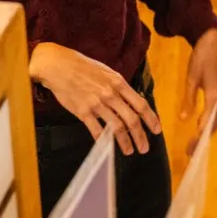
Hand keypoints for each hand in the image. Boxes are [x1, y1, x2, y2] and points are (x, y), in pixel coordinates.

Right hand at [30, 42, 160, 155]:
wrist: (59, 66)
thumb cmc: (83, 67)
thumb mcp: (106, 71)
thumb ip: (119, 86)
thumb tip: (131, 101)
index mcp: (118, 82)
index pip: (140, 104)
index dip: (151, 118)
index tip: (157, 129)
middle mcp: (110, 93)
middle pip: (132, 119)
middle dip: (141, 136)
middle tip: (145, 148)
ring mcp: (96, 103)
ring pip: (117, 128)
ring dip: (125, 142)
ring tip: (129, 151)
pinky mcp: (83, 112)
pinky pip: (96, 131)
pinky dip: (103, 141)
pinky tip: (107, 148)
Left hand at [180, 28, 216, 155]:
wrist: (214, 39)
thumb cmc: (202, 56)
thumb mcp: (191, 77)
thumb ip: (189, 99)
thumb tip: (184, 120)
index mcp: (215, 96)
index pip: (207, 124)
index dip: (199, 138)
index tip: (190, 150)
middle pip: (214, 124)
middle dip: (203, 139)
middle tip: (190, 151)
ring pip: (216, 118)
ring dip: (206, 131)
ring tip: (194, 142)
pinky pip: (216, 111)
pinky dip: (209, 121)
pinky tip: (200, 125)